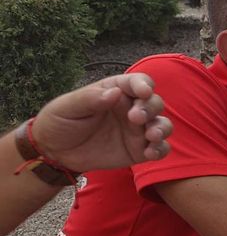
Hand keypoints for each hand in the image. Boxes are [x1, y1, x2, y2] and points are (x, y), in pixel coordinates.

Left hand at [31, 74, 172, 171]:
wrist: (54, 152)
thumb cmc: (59, 122)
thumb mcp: (67, 107)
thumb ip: (90, 99)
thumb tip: (115, 93)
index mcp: (115, 92)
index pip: (137, 82)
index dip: (144, 85)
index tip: (143, 92)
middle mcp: (131, 109)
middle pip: (154, 103)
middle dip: (150, 108)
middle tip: (135, 118)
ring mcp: (137, 130)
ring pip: (162, 125)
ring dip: (162, 129)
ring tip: (151, 136)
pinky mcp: (139, 150)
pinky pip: (159, 148)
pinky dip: (160, 149)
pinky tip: (149, 153)